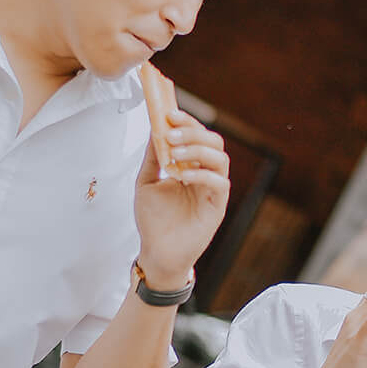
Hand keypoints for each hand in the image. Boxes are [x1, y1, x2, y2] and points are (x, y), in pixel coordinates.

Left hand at [134, 108, 230, 286]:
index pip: (197, 136)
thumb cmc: (153, 221)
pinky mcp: (217, 207)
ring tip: (174, 154)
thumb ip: (152, 156)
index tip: (169, 114)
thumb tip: (155, 127)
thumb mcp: (146, 182)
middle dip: (192, 133)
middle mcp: (205, 174)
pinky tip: (183, 176)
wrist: (157, 253)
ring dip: (197, 150)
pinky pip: (219, 183)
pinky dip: (202, 174)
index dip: (186, 123)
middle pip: (213, 142)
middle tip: (170, 133)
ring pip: (220, 158)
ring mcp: (213, 190)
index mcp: (191, 165)